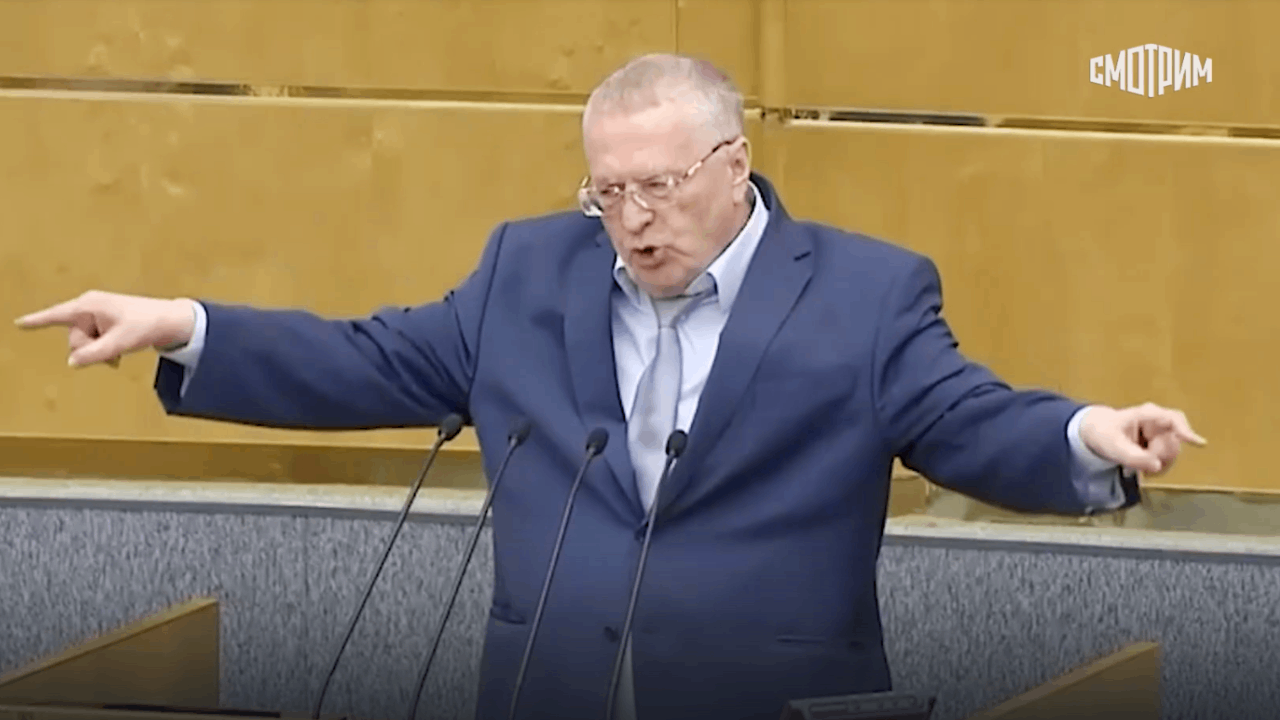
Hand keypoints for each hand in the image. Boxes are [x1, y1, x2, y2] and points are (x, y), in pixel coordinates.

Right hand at [14, 290, 197, 367]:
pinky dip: (103, 349)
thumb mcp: (120, 343)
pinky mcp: (105, 322)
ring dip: (99, 351)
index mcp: (89, 305)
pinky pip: (94, 341)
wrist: (171, 321)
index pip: (56, 316)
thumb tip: (73, 362)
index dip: (36, 321)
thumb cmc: (147, 324)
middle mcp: (89, 307)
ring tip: (120, 348)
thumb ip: (94, 354)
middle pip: (74, 337)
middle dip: (89, 349)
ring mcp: (97, 314)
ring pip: (85, 342)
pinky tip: (118, 352)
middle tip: (114, 349)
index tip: (18, 323)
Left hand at [1079, 403, 1205, 474]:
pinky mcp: (1162, 444)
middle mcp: (1160, 421)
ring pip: (1172, 454)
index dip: (1187, 431)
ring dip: (1156, 462)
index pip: (1173, 419)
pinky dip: (1157, 466)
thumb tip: (1157, 466)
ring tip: (1136, 462)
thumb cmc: (1103, 432)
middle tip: (1137, 459)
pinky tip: (1143, 466)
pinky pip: (1168, 459)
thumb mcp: (1113, 446)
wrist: (1097, 431)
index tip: (1199, 443)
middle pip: (1173, 444)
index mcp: (1148, 414)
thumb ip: (1133, 457)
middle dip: (1157, 456)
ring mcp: (1163, 432)